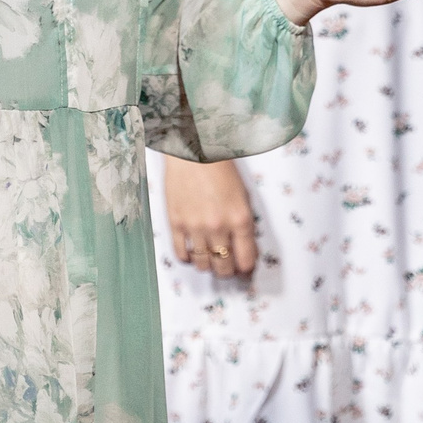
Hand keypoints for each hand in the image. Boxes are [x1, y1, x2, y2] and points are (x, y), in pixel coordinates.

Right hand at [162, 156, 257, 277]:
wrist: (193, 151)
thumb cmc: (220, 169)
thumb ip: (245, 224)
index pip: (247, 260)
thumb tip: (245, 248)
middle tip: (227, 267)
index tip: (244, 268)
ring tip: (209, 259)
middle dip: (228, 271)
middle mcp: (218, 227)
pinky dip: (188, 258)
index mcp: (240, 219)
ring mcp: (195, 227)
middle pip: (225, 267)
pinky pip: (181, 254)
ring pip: (203, 265)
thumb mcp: (243, 196)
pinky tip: (192, 252)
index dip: (246, 268)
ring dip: (208, 266)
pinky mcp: (176, 223)